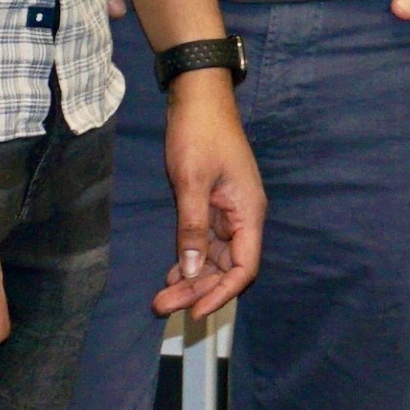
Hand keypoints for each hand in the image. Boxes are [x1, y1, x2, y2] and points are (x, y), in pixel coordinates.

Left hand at [151, 73, 263, 325]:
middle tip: (162, 307)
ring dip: (192, 279)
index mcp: (248, 212)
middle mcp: (242, 217)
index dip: (222, 293)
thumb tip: (192, 271)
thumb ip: (193, 227)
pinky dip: (190, 260)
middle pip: (226, 267)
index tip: (195, 312)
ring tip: (161, 298)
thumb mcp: (192, 181)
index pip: (245, 267)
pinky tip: (171, 272)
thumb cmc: (200, 135)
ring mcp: (227, 212)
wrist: (198, 98)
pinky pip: (204, 243)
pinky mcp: (212, 205)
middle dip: (198, 290)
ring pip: (214, 258)